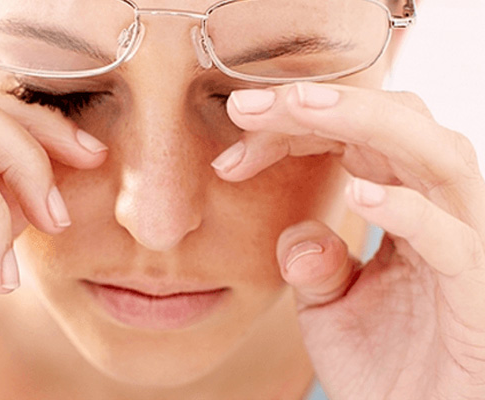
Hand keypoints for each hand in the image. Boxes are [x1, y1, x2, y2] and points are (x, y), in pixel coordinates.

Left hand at [213, 83, 484, 398]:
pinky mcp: (475, 291)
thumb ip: (313, 260)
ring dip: (366, 122)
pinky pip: (450, 238)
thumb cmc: (384, 366)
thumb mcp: (330, 304)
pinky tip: (358, 193)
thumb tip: (299, 233)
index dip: (293, 129)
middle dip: (323, 104)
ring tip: (302, 108)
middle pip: (396, 126)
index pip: (354, 140)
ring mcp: (465, 245)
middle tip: (251, 103)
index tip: (234, 141)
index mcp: (404, 207)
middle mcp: (440, 212)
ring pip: (435, 156)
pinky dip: (407, 208)